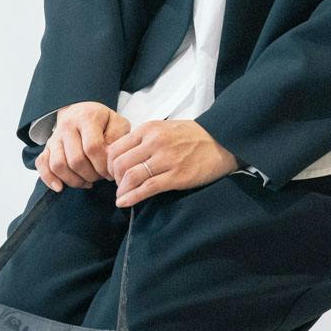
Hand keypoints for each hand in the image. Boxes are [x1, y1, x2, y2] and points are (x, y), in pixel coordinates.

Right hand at [37, 102, 132, 191]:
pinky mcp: (47, 147)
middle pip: (76, 160)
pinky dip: (49, 179)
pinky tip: (61, 187)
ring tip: (88, 182)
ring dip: (75, 180)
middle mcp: (67, 126)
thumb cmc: (103, 121)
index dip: (103, 165)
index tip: (111, 172)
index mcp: (87, 118)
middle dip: (91, 175)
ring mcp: (55, 137)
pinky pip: (42, 164)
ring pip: (58, 165)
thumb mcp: (117, 122)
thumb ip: (118, 138)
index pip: (93, 147)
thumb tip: (111, 159)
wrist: (81, 111)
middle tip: (101, 177)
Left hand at [107, 119, 238, 206]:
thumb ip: (145, 139)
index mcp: (149, 129)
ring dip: (121, 190)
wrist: (222, 141)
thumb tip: (123, 155)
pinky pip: (147, 188)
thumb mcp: (165, 128)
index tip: (112, 173)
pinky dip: (131, 198)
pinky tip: (124, 203)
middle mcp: (154, 142)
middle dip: (114, 179)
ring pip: (130, 176)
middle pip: (119, 163)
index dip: (109, 164)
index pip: (115, 148)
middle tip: (118, 185)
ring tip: (121, 196)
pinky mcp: (176, 176)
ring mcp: (166, 159)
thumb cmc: (193, 136)